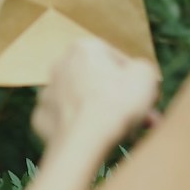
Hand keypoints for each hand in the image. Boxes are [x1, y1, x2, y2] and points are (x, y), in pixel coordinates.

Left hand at [31, 39, 160, 149]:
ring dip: (105, 114)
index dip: (136, 81)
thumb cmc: (115, 104)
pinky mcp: (42, 118)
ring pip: (85, 102)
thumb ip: (143, 68)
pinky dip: (84, 129)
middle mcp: (60, 65)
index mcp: (84, 48)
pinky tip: (99, 139)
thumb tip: (139, 76)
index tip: (147, 98)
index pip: (118, 60)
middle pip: (100, 82)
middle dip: (123, 100)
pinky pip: (70, 121)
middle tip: (143, 118)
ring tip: (127, 132)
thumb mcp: (146, 75)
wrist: (83, 142)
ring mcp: (48, 93)